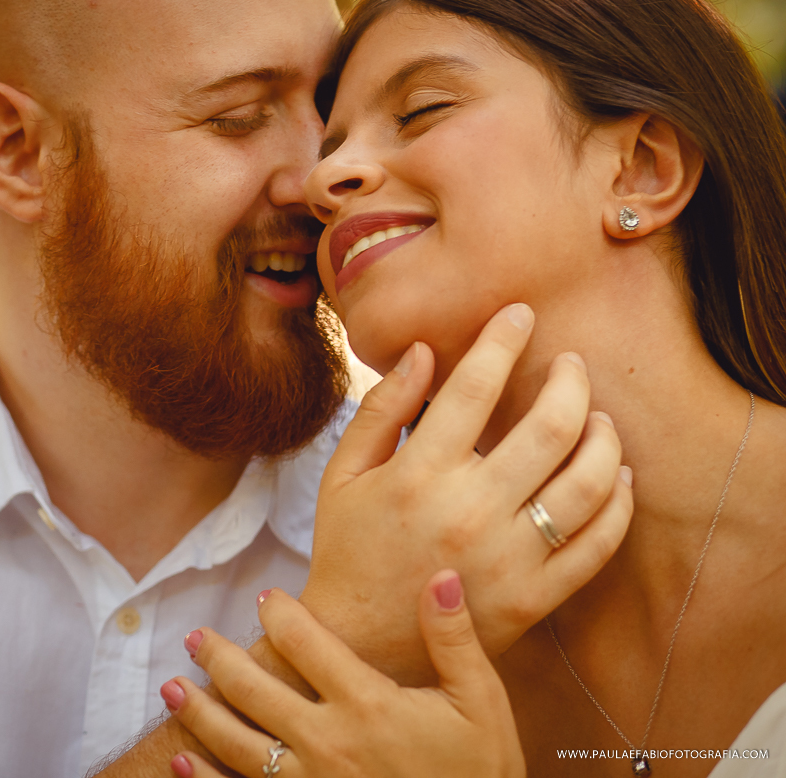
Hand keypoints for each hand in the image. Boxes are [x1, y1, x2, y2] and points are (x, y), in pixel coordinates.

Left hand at [162, 576, 525, 777]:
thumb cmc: (482, 773)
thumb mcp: (481, 703)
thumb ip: (454, 640)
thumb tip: (442, 576)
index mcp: (368, 703)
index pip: (304, 641)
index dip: (278, 613)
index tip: (264, 599)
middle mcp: (330, 741)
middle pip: (255, 688)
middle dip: (219, 657)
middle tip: (194, 638)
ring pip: (238, 743)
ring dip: (198, 713)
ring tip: (169, 688)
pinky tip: (181, 762)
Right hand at [304, 304, 632, 683]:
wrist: (360, 645)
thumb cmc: (349, 551)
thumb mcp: (342, 476)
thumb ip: (381, 410)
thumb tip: (423, 351)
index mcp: (418, 476)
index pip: (474, 389)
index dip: (503, 341)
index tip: (520, 315)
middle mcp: (470, 511)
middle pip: (552, 426)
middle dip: (571, 380)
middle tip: (571, 364)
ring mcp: (509, 558)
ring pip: (589, 481)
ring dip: (605, 436)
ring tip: (598, 417)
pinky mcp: (535, 597)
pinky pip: (598, 544)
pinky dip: (619, 503)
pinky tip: (616, 476)